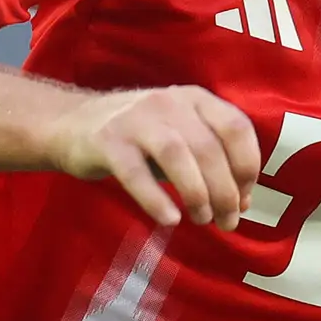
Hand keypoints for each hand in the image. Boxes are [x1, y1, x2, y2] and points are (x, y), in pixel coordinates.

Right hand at [53, 87, 260, 230]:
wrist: (73, 124)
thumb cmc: (138, 137)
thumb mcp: (180, 139)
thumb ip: (211, 165)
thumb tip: (243, 203)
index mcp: (194, 98)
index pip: (236, 127)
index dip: (247, 167)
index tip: (245, 198)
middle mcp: (169, 102)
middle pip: (209, 148)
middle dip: (225, 192)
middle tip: (226, 222)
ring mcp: (137, 120)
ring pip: (178, 156)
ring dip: (197, 194)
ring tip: (202, 220)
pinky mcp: (108, 142)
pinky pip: (136, 173)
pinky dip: (157, 199)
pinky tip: (170, 219)